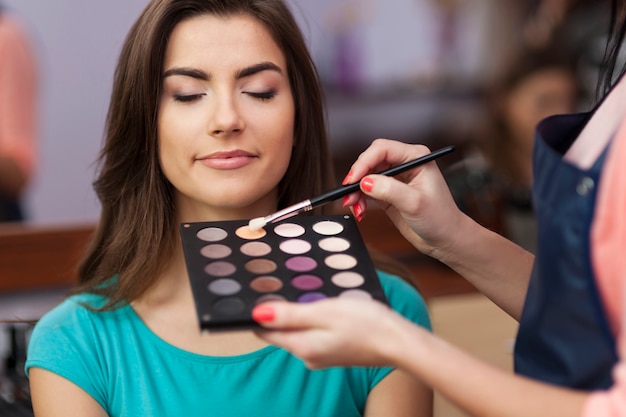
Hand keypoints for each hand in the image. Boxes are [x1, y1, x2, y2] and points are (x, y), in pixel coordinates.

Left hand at [252, 298, 414, 368]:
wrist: (400, 342)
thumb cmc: (367, 324)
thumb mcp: (326, 312)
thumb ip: (291, 315)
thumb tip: (258, 315)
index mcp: (302, 347)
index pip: (265, 330)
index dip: (260, 310)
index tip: (263, 289)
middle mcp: (308, 356)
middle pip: (282, 329)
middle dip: (283, 308)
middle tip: (293, 283)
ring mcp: (321, 356)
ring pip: (300, 329)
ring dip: (302, 311)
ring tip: (315, 292)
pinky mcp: (334, 352)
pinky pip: (316, 332)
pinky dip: (317, 318)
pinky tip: (330, 306)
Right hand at [343, 139, 466, 258]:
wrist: (444, 239)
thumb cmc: (440, 218)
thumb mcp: (414, 203)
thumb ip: (389, 190)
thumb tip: (365, 182)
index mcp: (416, 157)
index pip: (382, 149)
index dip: (364, 162)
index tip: (354, 179)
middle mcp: (405, 163)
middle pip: (371, 161)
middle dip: (357, 177)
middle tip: (349, 194)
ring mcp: (396, 178)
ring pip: (366, 175)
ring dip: (356, 190)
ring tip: (354, 206)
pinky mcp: (388, 192)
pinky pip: (367, 190)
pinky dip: (359, 199)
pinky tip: (360, 210)